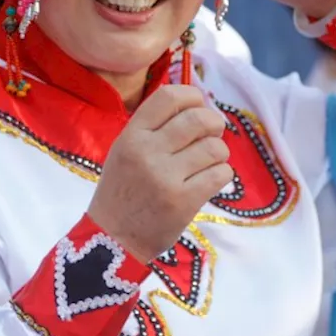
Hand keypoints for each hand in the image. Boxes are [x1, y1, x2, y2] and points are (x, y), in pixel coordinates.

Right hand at [88, 85, 231, 262]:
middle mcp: (147, 152)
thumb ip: (154, 128)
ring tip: (208, 162)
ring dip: (219, 153)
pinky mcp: (183, 201)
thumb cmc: (123, 191)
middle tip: (213, 134)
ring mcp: (165, 177)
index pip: (169, 96)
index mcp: (131, 135)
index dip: (192, 96)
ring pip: (214, 148)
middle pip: (198, 119)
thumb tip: (198, 104)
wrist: (113, 239)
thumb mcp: (125, 150)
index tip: (199, 105)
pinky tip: (210, 179)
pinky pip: (221, 174)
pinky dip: (222, 174)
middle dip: (214, 123)